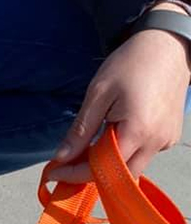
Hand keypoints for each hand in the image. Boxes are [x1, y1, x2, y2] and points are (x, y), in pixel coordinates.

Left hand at [50, 5, 189, 182]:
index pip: (102, 170)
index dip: (74, 175)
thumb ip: (81, 130)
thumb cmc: (131, 64)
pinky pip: (144, 155)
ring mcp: (166, 141)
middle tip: (67, 165)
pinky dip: (124, 153)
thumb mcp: (98, 94)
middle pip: (120, 178)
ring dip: (108, 164)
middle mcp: (156, 142)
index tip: (53, 172)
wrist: (167, 45)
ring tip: (86, 148)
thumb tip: (62, 156)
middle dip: (91, 175)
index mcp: (137, 132)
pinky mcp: (169, 136)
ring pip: (132, 168)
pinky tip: (111, 135)